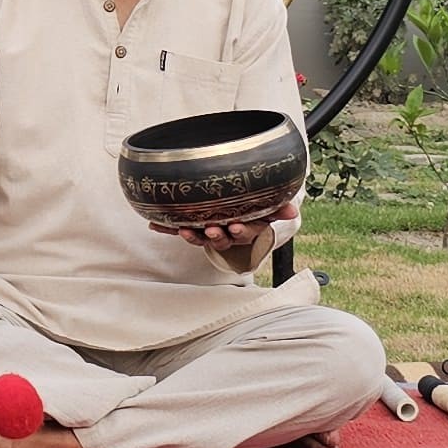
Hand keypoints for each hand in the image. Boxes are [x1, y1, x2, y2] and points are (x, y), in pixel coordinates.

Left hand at [162, 217, 277, 272]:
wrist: (237, 214)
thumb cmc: (253, 208)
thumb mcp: (267, 208)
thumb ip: (279, 208)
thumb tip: (293, 211)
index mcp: (247, 229)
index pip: (249, 232)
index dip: (243, 231)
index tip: (237, 227)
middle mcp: (228, 234)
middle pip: (224, 239)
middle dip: (217, 236)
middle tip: (213, 230)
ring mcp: (209, 232)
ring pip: (201, 238)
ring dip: (193, 235)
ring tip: (185, 230)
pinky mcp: (193, 228)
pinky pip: (179, 228)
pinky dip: (167, 227)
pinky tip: (155, 223)